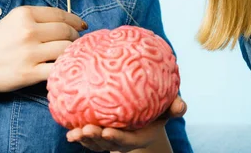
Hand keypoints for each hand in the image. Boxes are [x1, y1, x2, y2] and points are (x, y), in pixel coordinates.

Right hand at [0, 6, 86, 94]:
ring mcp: (29, 52)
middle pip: (66, 31)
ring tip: (73, 55)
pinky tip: (65, 68)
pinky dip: (65, 68)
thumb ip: (35, 19)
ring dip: (73, 52)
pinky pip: (58, 68)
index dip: (75, 20)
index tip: (81, 26)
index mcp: (24, 14)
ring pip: (66, 49)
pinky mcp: (29, 73)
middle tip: (77, 42)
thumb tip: (65, 22)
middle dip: (76, 37)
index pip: (60, 15)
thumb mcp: (11, 21)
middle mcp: (28, 31)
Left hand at [66, 96, 187, 152]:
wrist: (145, 110)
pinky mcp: (100, 132)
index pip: (127, 141)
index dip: (117, 138)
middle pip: (107, 144)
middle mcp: (123, 140)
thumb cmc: (159, 108)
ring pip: (95, 143)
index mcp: (139, 136)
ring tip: (74, 133)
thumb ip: (175, 108)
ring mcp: (110, 138)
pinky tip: (69, 130)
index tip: (108, 132)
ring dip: (84, 139)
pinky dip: (78, 135)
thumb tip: (181, 106)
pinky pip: (87, 136)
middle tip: (86, 130)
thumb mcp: (169, 108)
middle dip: (96, 139)